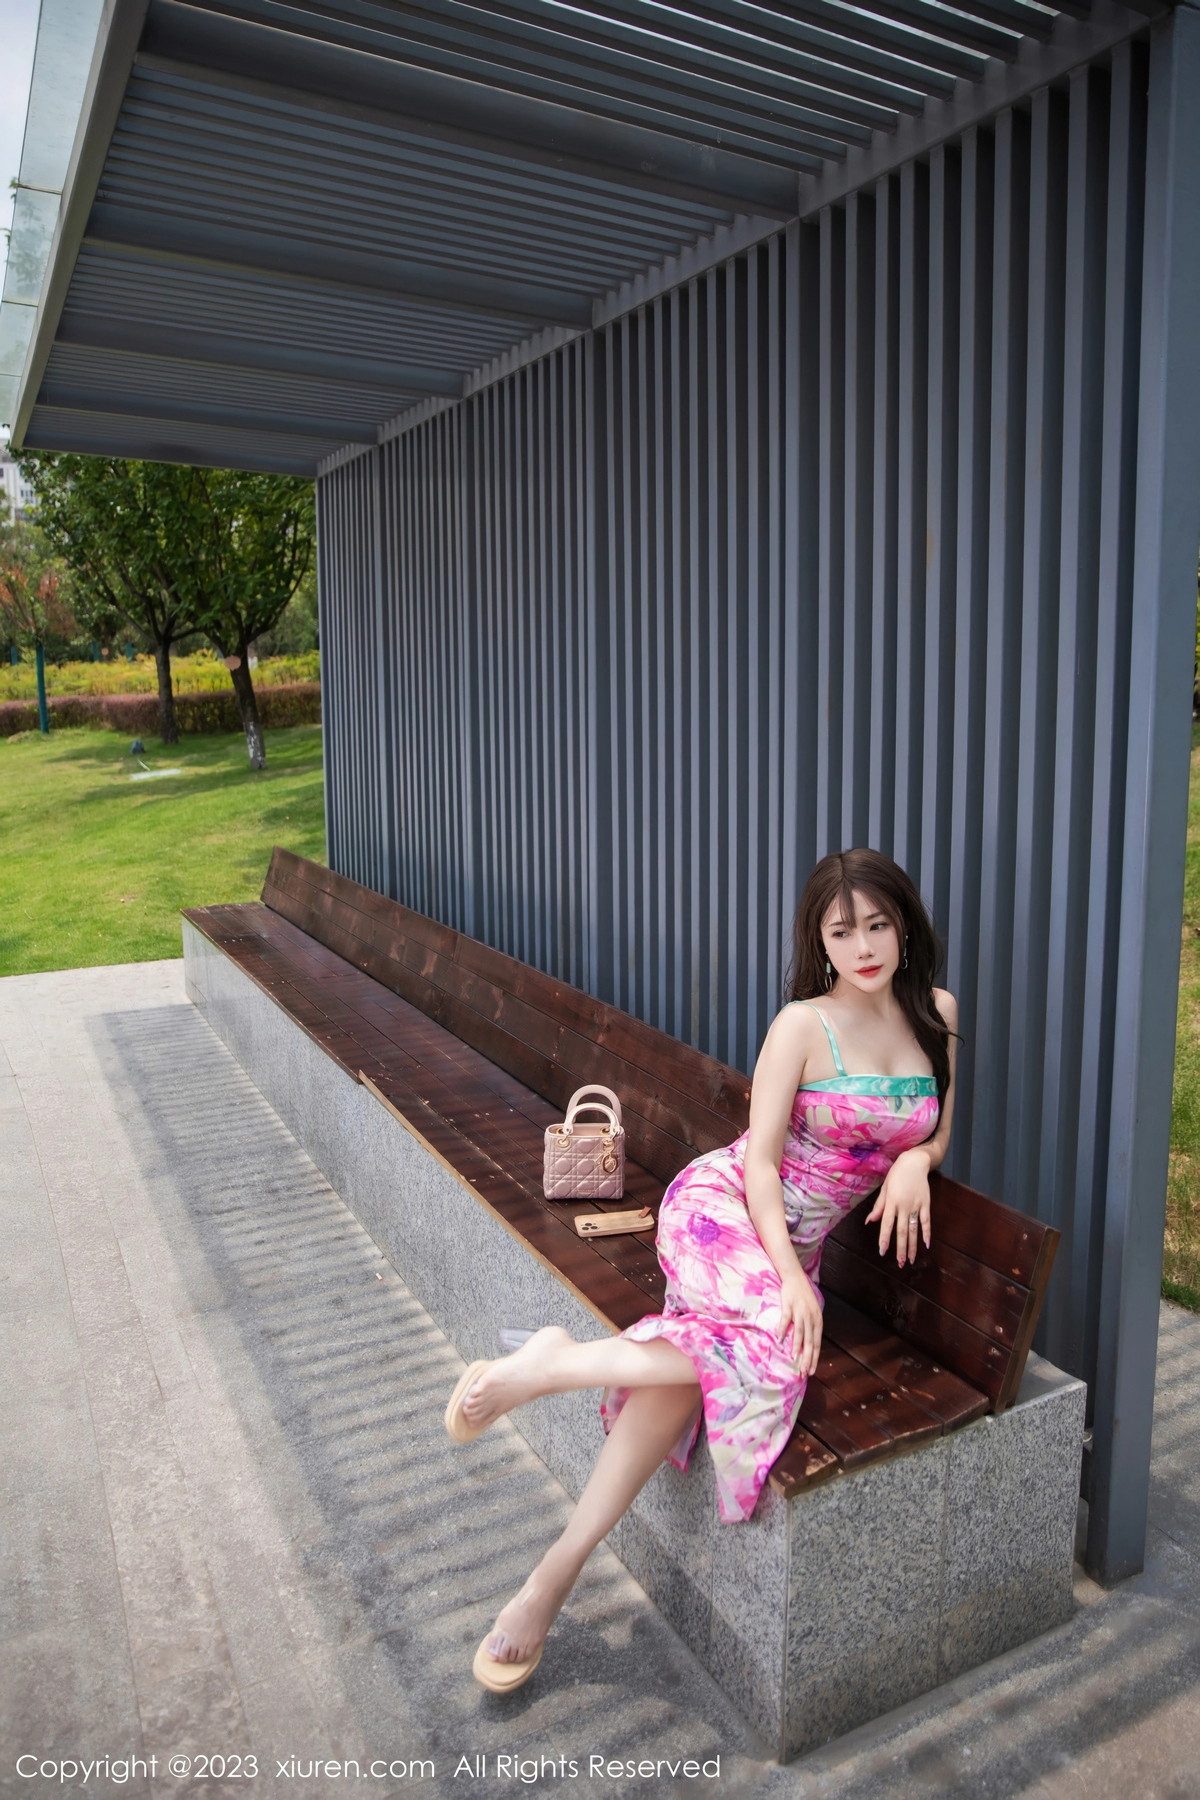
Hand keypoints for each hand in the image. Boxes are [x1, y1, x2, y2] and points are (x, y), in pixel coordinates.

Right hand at [777, 1266, 822, 1377]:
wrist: (795, 1278)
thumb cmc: (804, 1297)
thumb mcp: (812, 1313)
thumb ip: (811, 1327)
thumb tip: (808, 1345)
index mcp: (817, 1321)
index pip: (817, 1343)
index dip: (814, 1358)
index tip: (811, 1371)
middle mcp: (811, 1317)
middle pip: (810, 1341)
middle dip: (807, 1357)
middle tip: (803, 1371)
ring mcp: (800, 1311)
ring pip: (800, 1332)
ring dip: (797, 1346)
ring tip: (795, 1359)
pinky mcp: (789, 1305)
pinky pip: (786, 1319)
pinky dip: (783, 1329)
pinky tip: (779, 1339)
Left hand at [863, 1151, 930, 1266]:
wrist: (914, 1162)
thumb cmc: (896, 1175)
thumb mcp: (884, 1188)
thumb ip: (878, 1206)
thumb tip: (869, 1221)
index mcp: (891, 1202)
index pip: (886, 1224)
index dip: (884, 1239)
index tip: (882, 1252)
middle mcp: (903, 1206)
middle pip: (902, 1231)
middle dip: (900, 1249)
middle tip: (900, 1264)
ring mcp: (916, 1205)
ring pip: (914, 1229)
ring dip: (913, 1246)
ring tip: (911, 1260)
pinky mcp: (926, 1203)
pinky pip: (926, 1221)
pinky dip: (927, 1233)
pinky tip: (927, 1244)